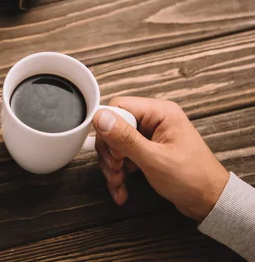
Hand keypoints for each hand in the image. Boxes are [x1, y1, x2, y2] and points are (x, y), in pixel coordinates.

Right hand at [92, 97, 229, 221]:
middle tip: (116, 169)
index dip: (109, 130)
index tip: (112, 152)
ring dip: (112, 166)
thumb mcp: (154, 159)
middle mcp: (154, 120)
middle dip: (110, 153)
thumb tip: (100, 117)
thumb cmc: (193, 179)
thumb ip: (125, 138)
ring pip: (115, 144)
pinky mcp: (146, 150)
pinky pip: (122, 156)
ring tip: (118, 183)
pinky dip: (119, 173)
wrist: (209, 202)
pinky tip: (121, 188)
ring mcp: (150, 135)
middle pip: (114, 127)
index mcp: (160, 113)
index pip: (119, 107)